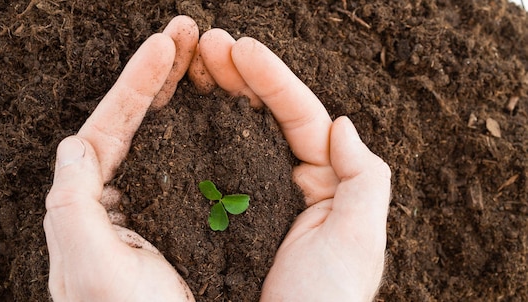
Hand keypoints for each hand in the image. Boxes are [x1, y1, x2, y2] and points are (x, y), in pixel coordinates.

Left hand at [43, 16, 197, 300]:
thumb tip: (74, 144)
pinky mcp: (185, 212)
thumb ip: (71, 206)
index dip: (137, 81)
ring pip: (166, 132)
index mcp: (93, 202)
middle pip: (138, 119)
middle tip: (188, 29)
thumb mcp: (91, 269)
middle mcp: (121, 194)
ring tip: (206, 52)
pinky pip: (194, 158)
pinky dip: (206, 125)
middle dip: (162, 71)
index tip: (165, 42)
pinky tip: (222, 103)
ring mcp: (153, 200)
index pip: (111, 127)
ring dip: (184, 89)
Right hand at [193, 30, 390, 300]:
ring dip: (214, 93)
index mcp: (324, 180)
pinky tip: (177, 110)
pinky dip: (196, 134)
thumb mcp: (359, 242)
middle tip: (204, 43)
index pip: (299, 114)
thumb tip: (342, 124)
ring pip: (235, 132)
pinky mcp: (223, 213)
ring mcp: (254, 194)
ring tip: (188, 61)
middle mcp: (290, 180)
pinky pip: (211, 164)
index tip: (239, 46)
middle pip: (263, 113)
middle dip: (236, 74)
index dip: (271, 77)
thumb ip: (363, 179)